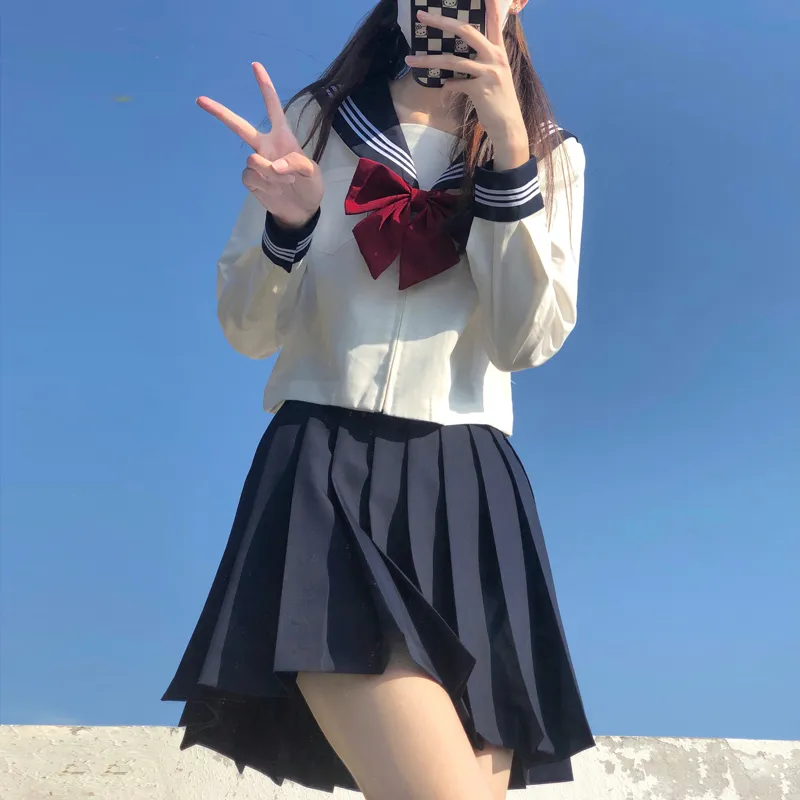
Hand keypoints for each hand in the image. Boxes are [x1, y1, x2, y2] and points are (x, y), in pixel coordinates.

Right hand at [197, 63, 322, 227]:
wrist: (302, 211)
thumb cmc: (310, 186)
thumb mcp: (313, 174)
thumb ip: (296, 164)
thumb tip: (274, 166)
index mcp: (282, 137)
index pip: (273, 108)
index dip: (265, 88)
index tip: (255, 65)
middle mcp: (265, 146)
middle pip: (240, 126)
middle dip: (221, 113)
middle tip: (200, 100)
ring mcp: (256, 164)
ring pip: (253, 161)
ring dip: (270, 174)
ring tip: (286, 182)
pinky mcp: (251, 181)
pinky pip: (251, 177)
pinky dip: (265, 185)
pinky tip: (276, 190)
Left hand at [404, 1, 529, 169]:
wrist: (508, 127)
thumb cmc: (498, 102)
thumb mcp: (495, 77)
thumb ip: (481, 63)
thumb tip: (458, 60)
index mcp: (499, 51)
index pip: (494, 21)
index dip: (490, 4)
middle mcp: (496, 57)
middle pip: (466, 31)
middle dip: (441, 21)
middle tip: (422, 15)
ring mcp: (489, 73)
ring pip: (452, 60)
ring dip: (428, 60)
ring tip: (410, 59)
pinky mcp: (481, 90)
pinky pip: (455, 84)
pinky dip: (447, 87)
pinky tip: (445, 89)